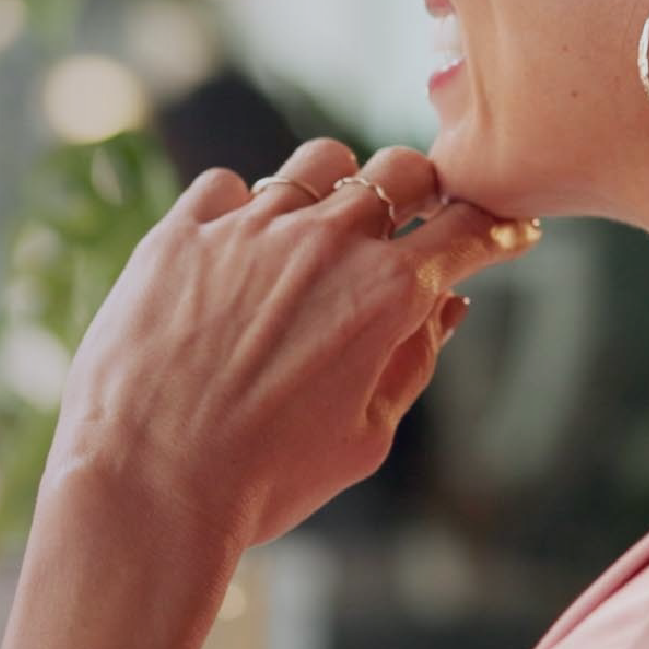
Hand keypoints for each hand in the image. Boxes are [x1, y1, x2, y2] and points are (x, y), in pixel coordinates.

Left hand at [49, 140, 535, 558]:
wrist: (145, 485)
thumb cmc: (263, 480)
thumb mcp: (365, 437)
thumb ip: (414, 360)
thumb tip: (450, 304)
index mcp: (387, 292)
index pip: (466, 228)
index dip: (495, 228)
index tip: (502, 232)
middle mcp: (324, 241)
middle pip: (401, 170)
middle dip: (419, 191)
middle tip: (408, 225)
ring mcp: (248, 227)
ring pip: (317, 163)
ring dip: (333, 189)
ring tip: (316, 233)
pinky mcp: (180, 231)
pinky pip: (225, 187)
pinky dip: (239, 211)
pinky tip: (232, 254)